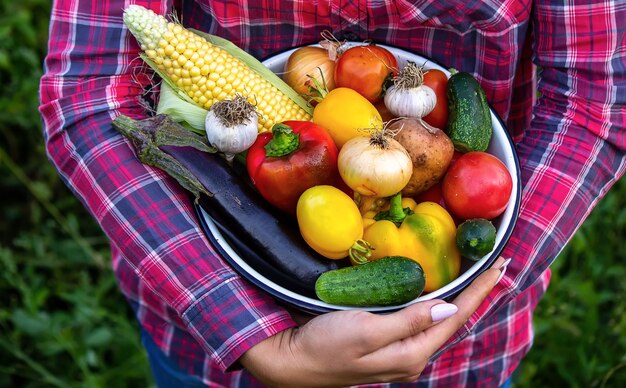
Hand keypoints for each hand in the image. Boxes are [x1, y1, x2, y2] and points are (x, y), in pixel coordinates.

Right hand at [240, 256, 507, 386]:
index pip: (454, 317)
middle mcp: (411, 357)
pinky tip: (440, 295)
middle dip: (476, 294)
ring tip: (477, 279)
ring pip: (438, 323)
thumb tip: (448, 307)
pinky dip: (437, 305)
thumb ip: (408, 321)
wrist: (291, 362)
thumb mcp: (366, 330)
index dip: (478, 291)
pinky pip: (421, 323)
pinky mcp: (386, 345)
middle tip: (496, 267)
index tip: (500, 266)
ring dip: (460, 299)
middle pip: (452, 321)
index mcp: (411, 354)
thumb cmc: (324, 344)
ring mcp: (399, 353)